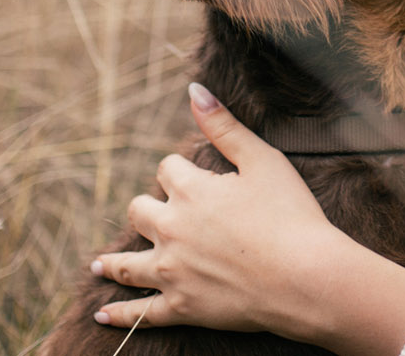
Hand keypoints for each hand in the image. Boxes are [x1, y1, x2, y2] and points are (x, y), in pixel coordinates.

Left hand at [89, 83, 404, 354]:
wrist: (306, 278)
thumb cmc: (292, 216)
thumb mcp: (263, 160)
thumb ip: (224, 126)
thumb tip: (194, 90)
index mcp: (190, 190)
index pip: (167, 169)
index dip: (179, 171)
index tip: (193, 178)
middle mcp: (171, 229)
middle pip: (139, 211)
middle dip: (146, 209)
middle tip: (156, 217)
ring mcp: (172, 272)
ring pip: (127, 264)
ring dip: (112, 262)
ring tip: (99, 265)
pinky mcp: (181, 307)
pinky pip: (141, 313)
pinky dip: (120, 315)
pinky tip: (102, 314)